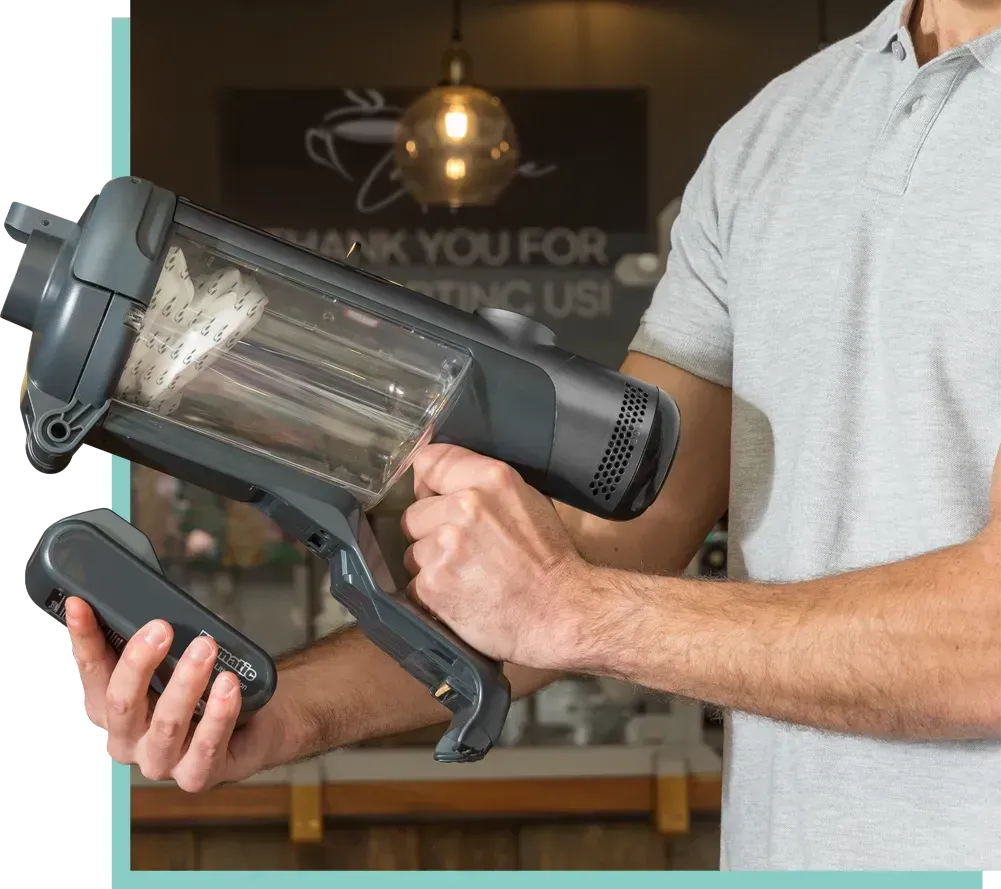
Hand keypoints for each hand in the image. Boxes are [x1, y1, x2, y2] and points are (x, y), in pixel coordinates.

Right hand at [66, 597, 285, 791]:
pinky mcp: (198, 775)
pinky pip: (206, 746)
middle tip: (162, 628)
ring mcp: (161, 762)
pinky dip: (218, 713)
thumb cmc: (202, 691)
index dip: (85, 639)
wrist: (252, 728)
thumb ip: (151, 642)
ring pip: (167, 724)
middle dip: (139, 663)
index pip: (92, 672)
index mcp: (110, 710)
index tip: (82, 605)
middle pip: (122, 703)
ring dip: (186, 682)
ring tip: (205, 648)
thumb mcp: (172, 664)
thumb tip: (140, 599)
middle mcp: (128, 741)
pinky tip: (227, 685)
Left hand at [401, 444, 591, 669]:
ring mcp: (445, 546)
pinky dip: (433, 593)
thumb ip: (484, 485)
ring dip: (431, 564)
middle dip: (431, 531)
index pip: (429, 462)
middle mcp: (465, 507)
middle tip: (464, 550)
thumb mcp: (528, 501)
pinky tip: (461, 596)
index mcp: (490, 479)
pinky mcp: (433, 583)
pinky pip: (414, 584)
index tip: (433, 497)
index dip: (428, 483)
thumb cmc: (549, 561)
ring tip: (466, 576)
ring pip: (413, 551)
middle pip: (415, 512)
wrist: (560, 613)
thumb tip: (445, 483)